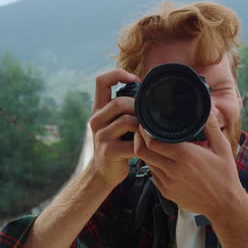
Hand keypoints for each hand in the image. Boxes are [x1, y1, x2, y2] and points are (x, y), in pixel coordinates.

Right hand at [89, 69, 140, 186]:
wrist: (103, 173)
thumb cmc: (117, 143)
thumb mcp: (116, 123)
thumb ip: (126, 108)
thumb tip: (151, 91)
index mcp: (99, 109)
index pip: (101, 81)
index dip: (118, 74)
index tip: (135, 79)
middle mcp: (96, 120)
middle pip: (120, 102)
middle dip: (139, 108)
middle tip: (148, 117)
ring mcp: (101, 136)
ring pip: (128, 121)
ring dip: (143, 126)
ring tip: (148, 132)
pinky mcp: (109, 151)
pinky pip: (133, 142)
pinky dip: (144, 143)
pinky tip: (148, 146)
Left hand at [134, 112, 244, 217]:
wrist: (225, 205)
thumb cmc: (225, 175)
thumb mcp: (222, 148)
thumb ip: (211, 127)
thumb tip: (205, 109)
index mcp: (186, 156)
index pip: (152, 141)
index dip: (145, 131)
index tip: (146, 122)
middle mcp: (173, 170)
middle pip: (143, 151)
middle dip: (139, 139)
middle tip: (142, 130)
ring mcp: (168, 183)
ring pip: (147, 163)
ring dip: (146, 152)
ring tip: (151, 142)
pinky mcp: (167, 193)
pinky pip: (153, 175)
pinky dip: (153, 165)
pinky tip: (161, 159)